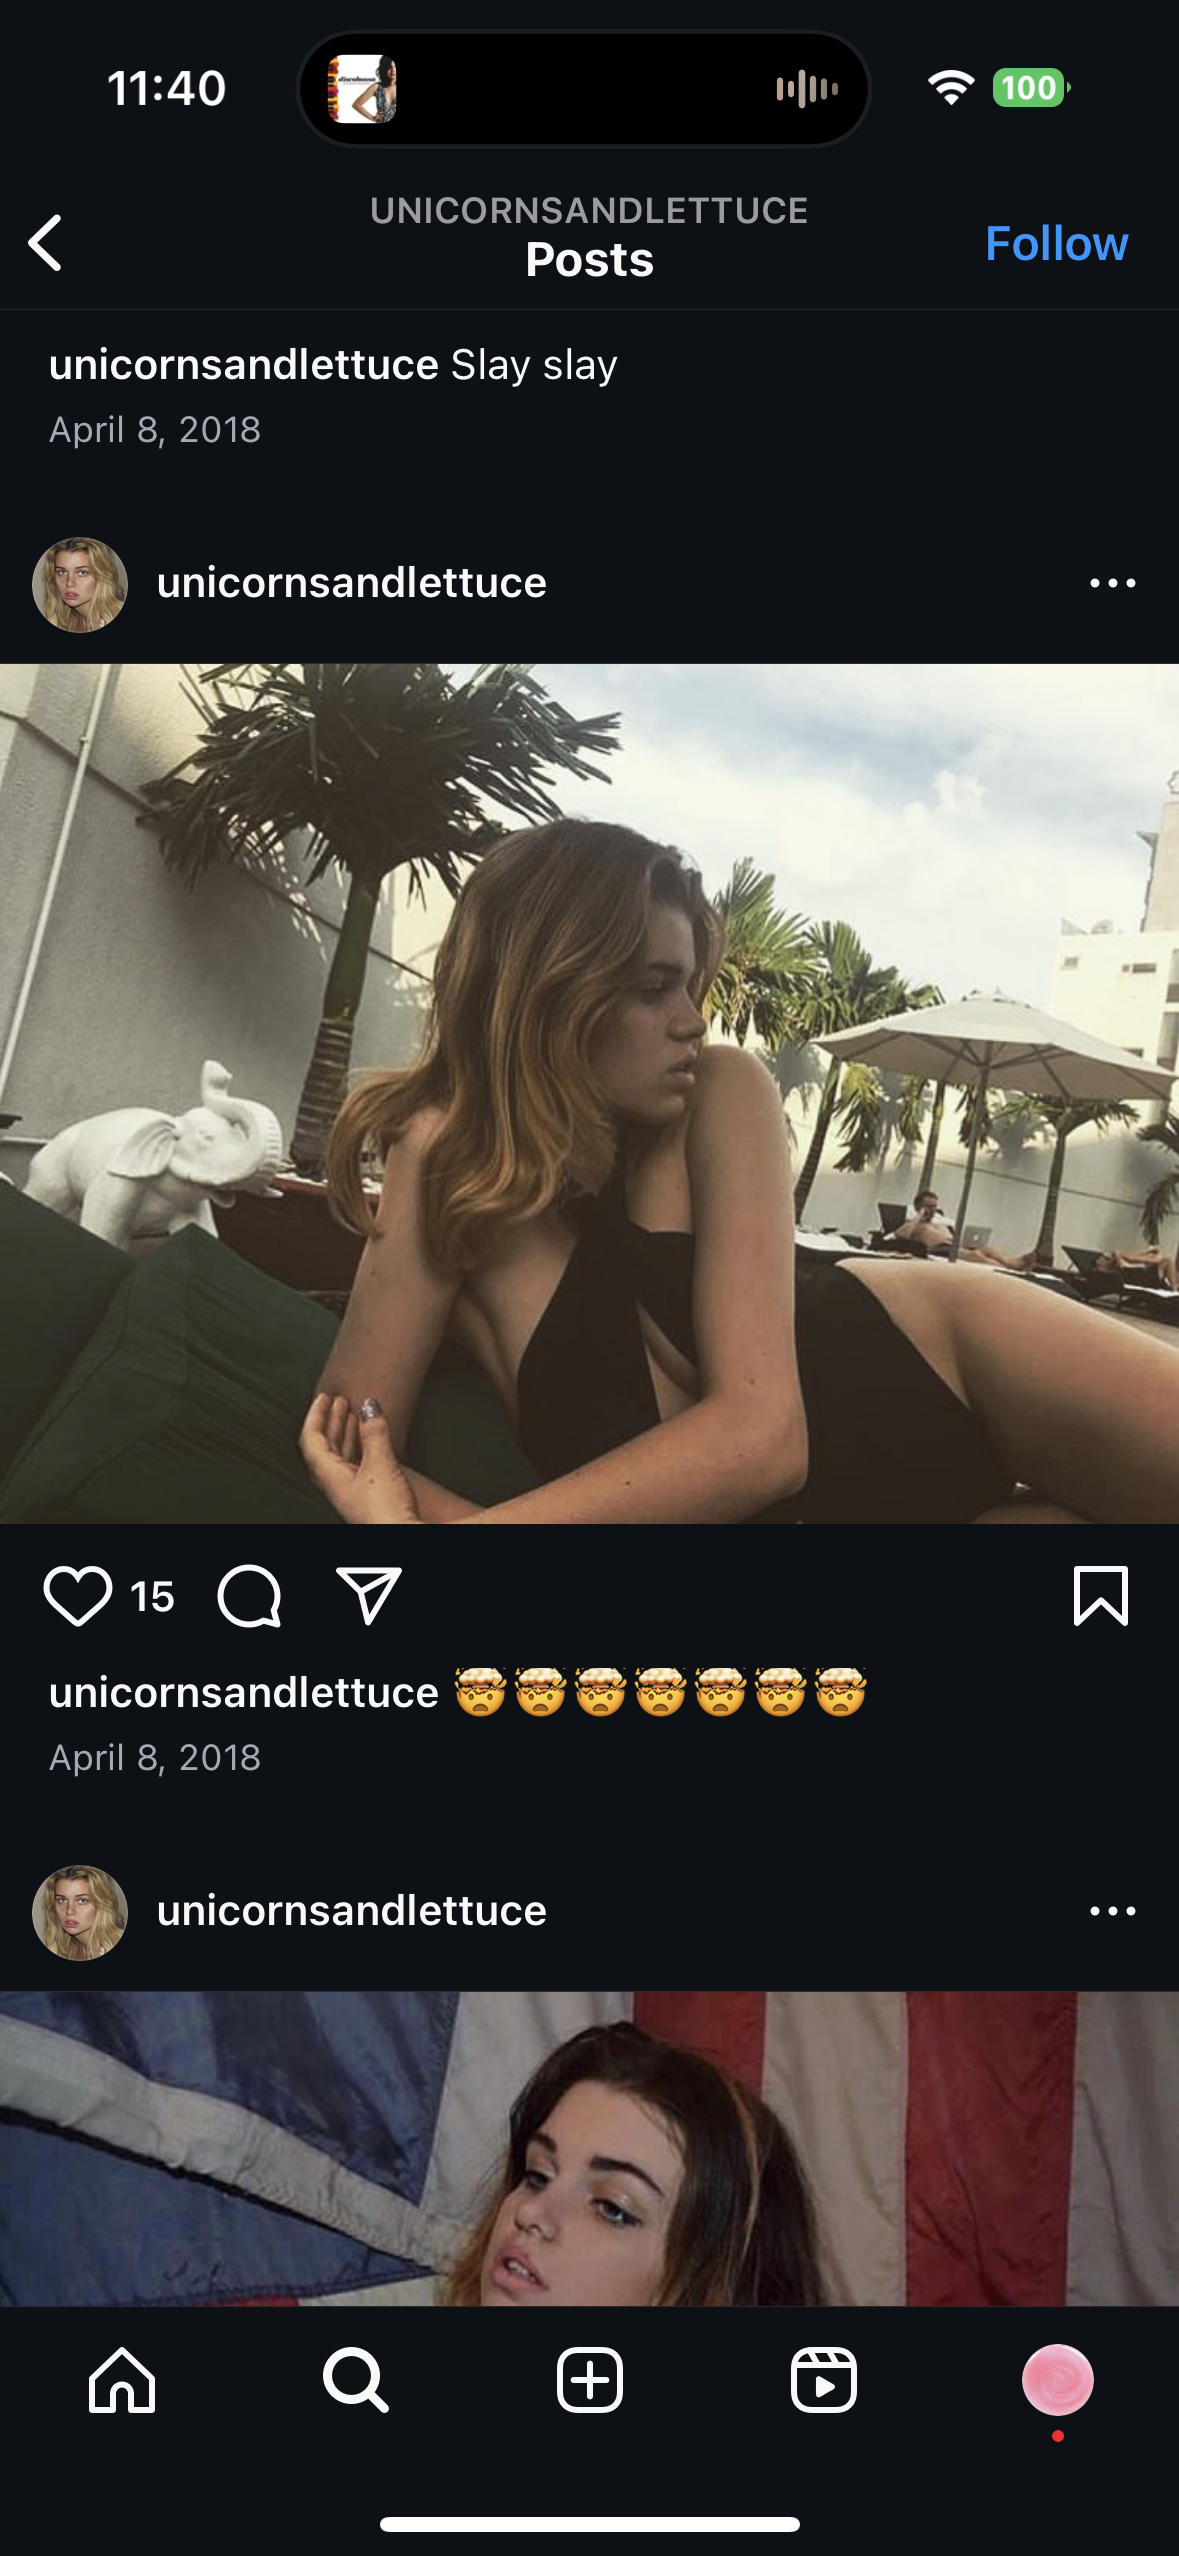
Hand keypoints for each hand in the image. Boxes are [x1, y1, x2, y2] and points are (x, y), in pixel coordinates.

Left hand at [299, 1393, 421, 1524]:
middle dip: (332, 1421)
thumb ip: (375, 1433)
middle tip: (340, 1401)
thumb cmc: (385, 1512)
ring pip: (341, 1456)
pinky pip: (355, 1465)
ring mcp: (349, 1492)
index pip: (311, 1440)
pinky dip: (360, 1446)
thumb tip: (370, 1406)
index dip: (316, 1415)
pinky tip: (372, 1439)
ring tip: (357, 1414)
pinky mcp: (365, 1497)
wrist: (402, 1537)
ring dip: (347, 1433)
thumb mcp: (381, 1464)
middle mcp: (335, 1485)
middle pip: (325, 1447)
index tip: (324, 1397)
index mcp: (329, 1477)